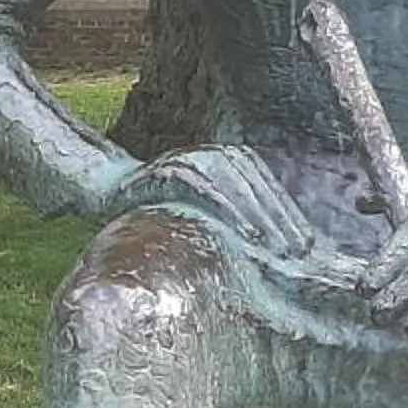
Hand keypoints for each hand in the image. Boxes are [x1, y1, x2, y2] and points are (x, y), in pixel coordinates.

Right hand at [100, 146, 314, 257]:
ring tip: (277, 251)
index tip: (305, 245)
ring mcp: (187, 159)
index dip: (286, 213)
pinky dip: (230, 212)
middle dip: (280, 219)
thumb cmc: (153, 205)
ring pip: (237, 188)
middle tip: (299, 254)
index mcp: (222, 159)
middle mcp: (209, 154)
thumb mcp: (198, 208)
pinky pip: (208, 191)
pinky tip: (247, 237)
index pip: (263, 183)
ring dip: (261, 218)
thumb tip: (267, 245)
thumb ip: (228, 214)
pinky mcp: (167, 172)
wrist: (102, 187)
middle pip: (255, 184)